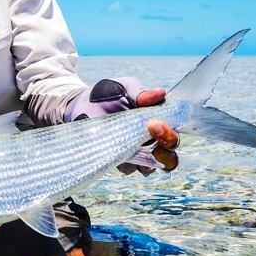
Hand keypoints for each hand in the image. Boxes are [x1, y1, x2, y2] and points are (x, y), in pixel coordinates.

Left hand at [64, 78, 178, 174]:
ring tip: (138, 148)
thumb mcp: (124, 87)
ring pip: (153, 166)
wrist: (79, 105)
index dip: (171, 130)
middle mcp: (151, 139)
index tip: (155, 122)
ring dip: (151, 160)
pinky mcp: (119, 160)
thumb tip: (160, 93)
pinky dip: (128, 163)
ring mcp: (136, 152)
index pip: (175, 130)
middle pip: (170, 153)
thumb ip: (140, 92)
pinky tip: (119, 153)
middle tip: (152, 130)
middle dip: (166, 146)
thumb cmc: (106, 94)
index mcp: (158, 120)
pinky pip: (129, 168)